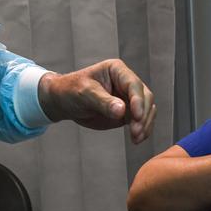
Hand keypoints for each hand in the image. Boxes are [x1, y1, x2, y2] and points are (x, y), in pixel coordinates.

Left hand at [38, 59, 156, 143]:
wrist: (63, 101)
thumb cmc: (71, 90)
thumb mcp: (84, 94)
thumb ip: (103, 102)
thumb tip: (122, 111)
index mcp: (117, 70)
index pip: (134, 85)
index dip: (138, 100)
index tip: (137, 116)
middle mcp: (126, 82)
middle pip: (145, 97)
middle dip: (143, 115)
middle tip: (136, 132)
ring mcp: (128, 98)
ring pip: (147, 110)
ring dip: (145, 125)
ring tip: (137, 139)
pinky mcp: (126, 112)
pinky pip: (140, 120)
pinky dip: (142, 130)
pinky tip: (137, 139)